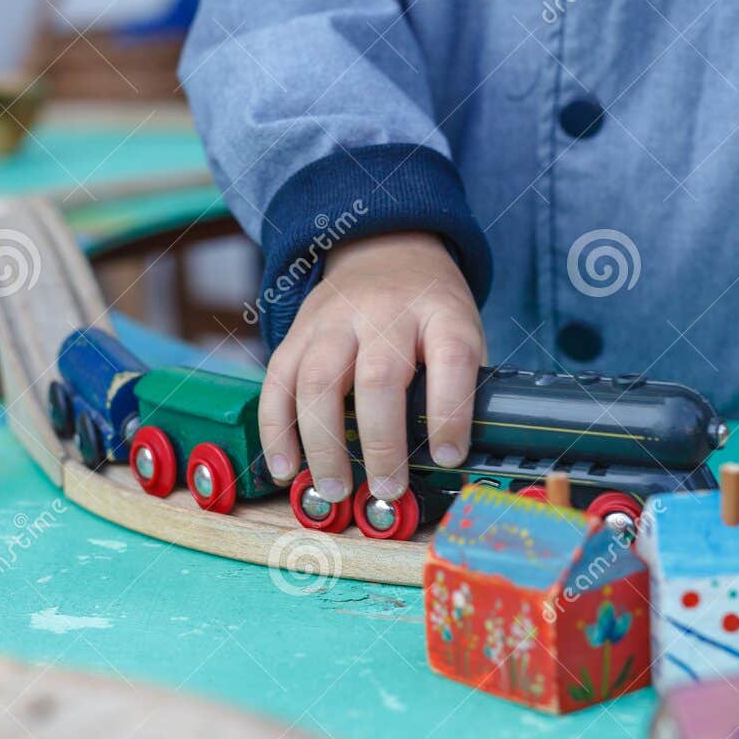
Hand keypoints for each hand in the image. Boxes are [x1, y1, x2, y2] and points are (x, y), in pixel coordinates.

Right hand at [259, 232, 485, 504]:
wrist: (384, 250)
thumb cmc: (428, 312)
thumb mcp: (462, 330)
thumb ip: (461, 385)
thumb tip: (452, 460)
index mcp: (439, 313)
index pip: (451, 358)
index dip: (451, 411)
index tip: (448, 457)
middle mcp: (385, 313)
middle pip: (378, 377)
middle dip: (381, 443)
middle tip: (386, 488)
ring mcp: (334, 321)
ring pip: (319, 381)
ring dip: (323, 444)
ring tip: (333, 489)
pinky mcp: (297, 332)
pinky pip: (277, 382)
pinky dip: (276, 430)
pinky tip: (284, 467)